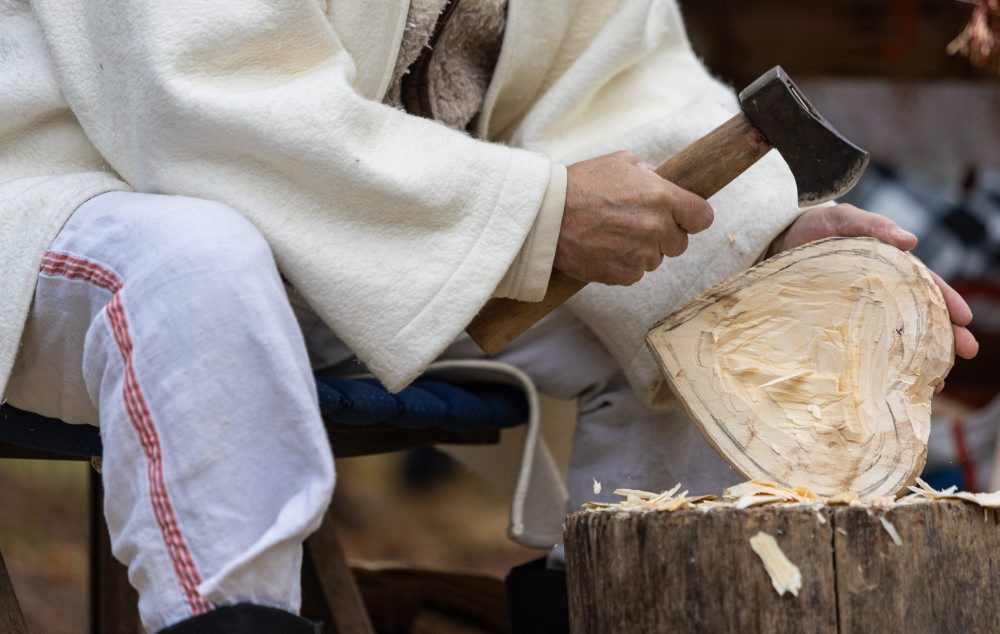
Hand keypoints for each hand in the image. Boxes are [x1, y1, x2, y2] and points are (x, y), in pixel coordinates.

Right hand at [555, 151, 712, 285]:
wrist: (546, 216)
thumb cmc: (581, 184)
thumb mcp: (621, 162)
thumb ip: (651, 175)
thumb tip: (665, 184)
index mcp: (662, 198)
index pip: (703, 217)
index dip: (693, 217)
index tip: (683, 217)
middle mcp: (655, 228)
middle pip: (680, 244)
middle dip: (664, 235)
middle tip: (637, 224)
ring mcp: (639, 255)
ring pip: (656, 260)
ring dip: (642, 251)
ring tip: (614, 235)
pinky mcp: (622, 274)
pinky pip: (636, 274)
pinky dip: (624, 265)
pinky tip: (605, 248)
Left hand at [768, 204, 978, 368]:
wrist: (776, 243)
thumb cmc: (815, 228)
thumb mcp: (842, 221)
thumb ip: (872, 226)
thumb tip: (911, 239)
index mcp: (890, 268)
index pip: (927, 286)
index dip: (948, 301)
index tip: (965, 320)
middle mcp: (880, 294)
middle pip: (921, 316)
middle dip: (947, 335)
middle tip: (967, 352)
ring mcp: (859, 313)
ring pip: (897, 338)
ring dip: (920, 358)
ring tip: (937, 381)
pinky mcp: (837, 327)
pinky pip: (862, 348)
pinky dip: (879, 367)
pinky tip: (891, 385)